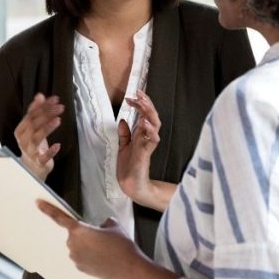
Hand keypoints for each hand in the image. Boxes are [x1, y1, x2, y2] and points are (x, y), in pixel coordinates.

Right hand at [14, 93, 63, 179]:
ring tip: (58, 120)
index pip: (30, 115)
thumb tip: (40, 95)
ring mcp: (30, 152)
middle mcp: (23, 140)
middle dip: (47, 114)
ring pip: (36, 138)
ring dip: (47, 128)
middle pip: (34, 124)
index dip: (42, 106)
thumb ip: (36, 112)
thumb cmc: (33, 145)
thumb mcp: (33, 127)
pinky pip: (43, 157)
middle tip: (59, 107)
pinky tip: (57, 145)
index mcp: (21, 130)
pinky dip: (50, 152)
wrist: (31, 168)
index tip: (54, 99)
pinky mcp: (39, 162)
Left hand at [36, 200, 145, 278]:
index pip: (59, 217)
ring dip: (87, 246)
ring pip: (78, 247)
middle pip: (74, 234)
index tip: (38, 203)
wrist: (129, 268)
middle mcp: (73, 244)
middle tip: (101, 238)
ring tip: (104, 250)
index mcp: (79, 230)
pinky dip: (89, 257)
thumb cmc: (122, 247)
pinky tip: (101, 258)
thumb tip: (104, 223)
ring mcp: (75, 257)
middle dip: (85, 234)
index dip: (47, 209)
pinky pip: (81, 257)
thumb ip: (105, 221)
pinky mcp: (79, 268)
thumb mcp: (115, 226)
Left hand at [118, 89, 160, 204]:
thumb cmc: (129, 166)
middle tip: (138, 94)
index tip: (130, 97)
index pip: (143, 114)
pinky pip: (152, 140)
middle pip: (151, 116)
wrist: (130, 184)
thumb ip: (124, 134)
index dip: (138, 104)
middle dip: (146, 103)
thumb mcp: (123, 146)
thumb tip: (123, 120)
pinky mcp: (147, 153)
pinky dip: (150, 131)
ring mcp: (148, 144)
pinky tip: (144, 123)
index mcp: (141, 134)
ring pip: (155, 124)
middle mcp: (146, 136)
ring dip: (149, 113)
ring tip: (143, 103)